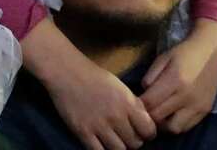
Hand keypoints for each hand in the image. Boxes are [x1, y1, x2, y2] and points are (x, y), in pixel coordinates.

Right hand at [21, 17, 156, 149]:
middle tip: (128, 136)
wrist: (67, 73)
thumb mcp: (120, 86)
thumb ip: (133, 104)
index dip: (148, 133)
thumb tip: (144, 121)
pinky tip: (102, 143)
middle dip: (134, 141)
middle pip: (135, 143)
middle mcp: (115, 116)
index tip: (143, 131)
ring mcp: (98, 126)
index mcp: (127, 103)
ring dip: (120, 147)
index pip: (148, 130)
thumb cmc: (95, 77)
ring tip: (116, 140)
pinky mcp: (83, 132)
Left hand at [140, 18, 216, 132]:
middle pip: (159, 117)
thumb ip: (150, 77)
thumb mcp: (162, 58)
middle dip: (148, 116)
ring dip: (163, 124)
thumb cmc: (184, 53)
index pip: (149, 103)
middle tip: (145, 110)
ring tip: (159, 115)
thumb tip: (142, 96)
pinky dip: (177, 125)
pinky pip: (187, 127)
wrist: (211, 51)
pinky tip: (172, 115)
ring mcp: (197, 106)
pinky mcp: (205, 111)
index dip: (139, 105)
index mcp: (175, 80)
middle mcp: (187, 96)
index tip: (135, 102)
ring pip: (173, 128)